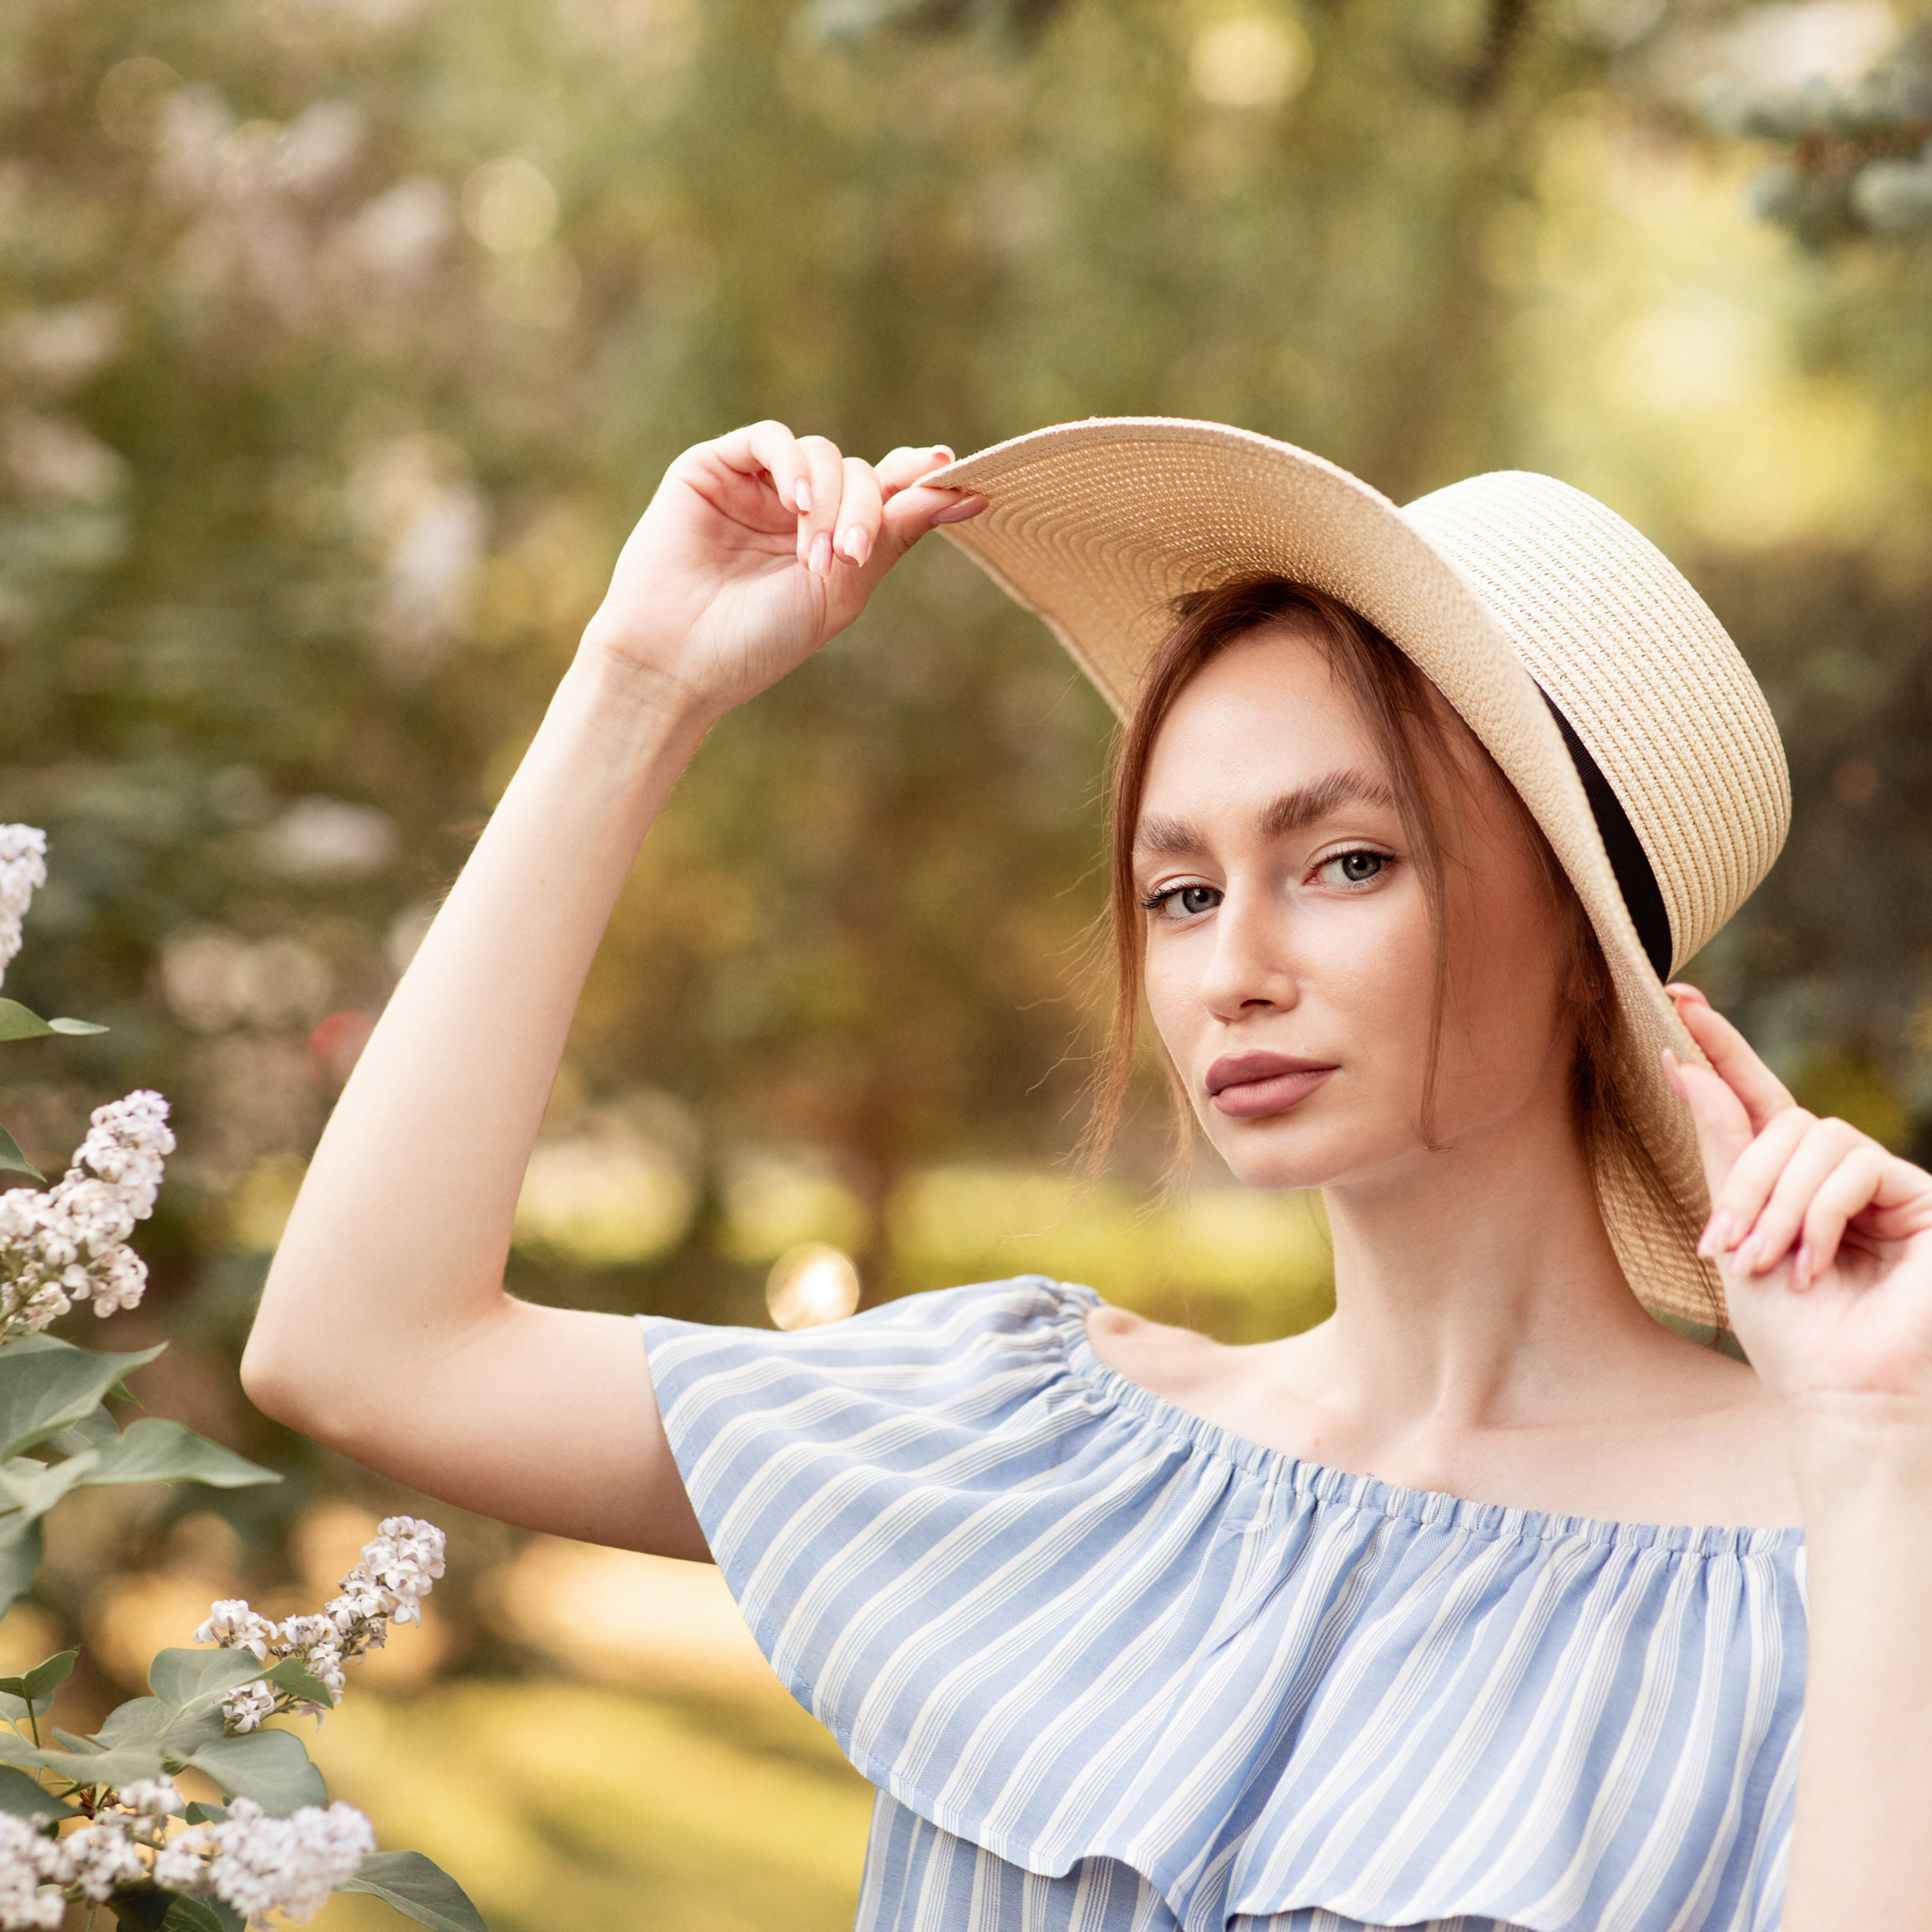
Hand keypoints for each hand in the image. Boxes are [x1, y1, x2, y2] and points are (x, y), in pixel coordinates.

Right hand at [579, 422, 984, 721]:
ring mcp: (755, 487)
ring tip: (814, 554)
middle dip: (863, 511)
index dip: (915, 478)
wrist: (677, 661)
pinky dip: (791, 463)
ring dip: (828, 500)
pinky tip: (793, 502)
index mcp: (829, 541)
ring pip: (821, 456)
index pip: (882, 492)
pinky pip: (770, 438)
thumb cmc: (757, 641)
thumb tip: (967, 492)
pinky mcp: (713, 468)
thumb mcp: (843, 591)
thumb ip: (896, 535)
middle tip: (849, 557)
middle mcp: (795, 510)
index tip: (948, 470)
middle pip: (858, 475)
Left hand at [1662, 985, 1931, 1423]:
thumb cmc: (1790, 1334)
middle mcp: (1842, 1173)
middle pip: (1783, 1121)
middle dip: (1745, 1178)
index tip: (1676, 997)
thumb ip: (1721, 1148)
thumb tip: (1682, 1061)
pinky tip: (1812, 1264)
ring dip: (1778, 1203)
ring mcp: (1888, 1183)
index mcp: (1792, 1180)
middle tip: (1727, 1245)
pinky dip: (1820, 1213)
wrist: (1842, 1398)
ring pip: (1817, 1138)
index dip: (1720, 1048)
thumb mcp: (1736, 1232)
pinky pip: (1855, 1164)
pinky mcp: (1925, 1198)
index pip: (1756, 1099)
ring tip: (1767, 1263)